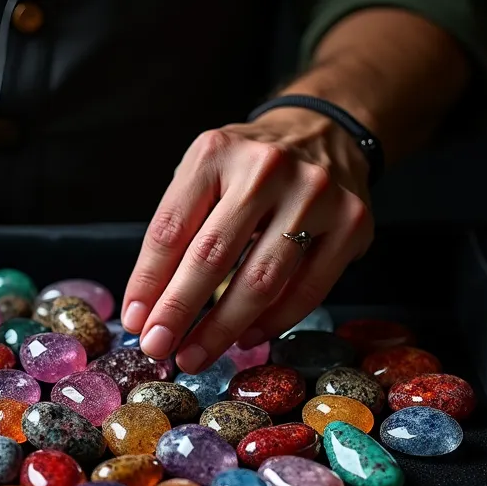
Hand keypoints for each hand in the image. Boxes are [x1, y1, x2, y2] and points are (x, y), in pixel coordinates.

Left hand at [120, 108, 374, 373]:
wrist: (323, 131)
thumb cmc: (249, 166)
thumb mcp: (204, 174)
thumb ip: (178, 231)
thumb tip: (147, 308)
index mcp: (216, 152)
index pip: (170, 228)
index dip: (148, 281)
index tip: (135, 321)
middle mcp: (266, 169)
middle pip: (213, 256)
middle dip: (179, 311)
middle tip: (158, 347)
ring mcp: (315, 195)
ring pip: (262, 280)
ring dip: (222, 328)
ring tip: (195, 354)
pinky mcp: (351, 222)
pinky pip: (306, 289)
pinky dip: (272, 322)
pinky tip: (245, 337)